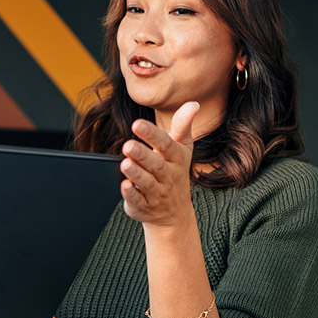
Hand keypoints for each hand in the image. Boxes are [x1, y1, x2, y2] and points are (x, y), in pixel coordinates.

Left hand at [120, 101, 199, 228]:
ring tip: (125, 163)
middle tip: (128, 145)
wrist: (174, 214)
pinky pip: (138, 201)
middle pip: (156, 165)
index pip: (167, 145)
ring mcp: (156, 193)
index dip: (153, 135)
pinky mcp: (143, 206)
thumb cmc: (175, 172)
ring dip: (136, 173)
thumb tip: (193, 103)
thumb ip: (183, 126)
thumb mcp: (182, 149)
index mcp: (176, 159)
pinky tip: (124, 185)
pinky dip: (131, 194)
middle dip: (142, 155)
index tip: (137, 124)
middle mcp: (167, 176)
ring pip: (146, 183)